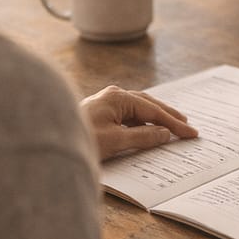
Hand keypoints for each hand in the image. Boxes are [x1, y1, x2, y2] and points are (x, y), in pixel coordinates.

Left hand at [80, 85, 197, 160]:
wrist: (48, 139)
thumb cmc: (80, 140)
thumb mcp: (116, 141)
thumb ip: (143, 137)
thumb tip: (165, 134)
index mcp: (118, 98)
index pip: (153, 111)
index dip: (174, 123)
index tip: (191, 132)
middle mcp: (113, 96)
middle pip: (148, 105)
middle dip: (169, 116)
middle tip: (187, 126)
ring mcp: (107, 103)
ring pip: (139, 109)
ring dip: (157, 118)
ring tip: (173, 125)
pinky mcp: (101, 114)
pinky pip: (129, 115)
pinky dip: (143, 122)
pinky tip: (150, 128)